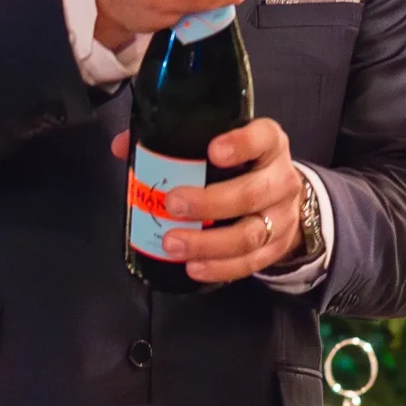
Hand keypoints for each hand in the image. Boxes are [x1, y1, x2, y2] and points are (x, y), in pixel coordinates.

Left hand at [107, 120, 304, 282]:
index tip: (213, 151)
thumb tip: (121, 146)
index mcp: (270, 145)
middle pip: (252, 194)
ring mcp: (282, 217)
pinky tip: (193, 267)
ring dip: (208, 243)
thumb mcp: (222, 145)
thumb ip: (175, 141)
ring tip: (172, 243)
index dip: (242, 144)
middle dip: (210, 202)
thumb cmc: (243, 167)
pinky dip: (220, 267)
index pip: (263, 138)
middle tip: (172, 204)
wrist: (284, 200)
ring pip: (250, 234)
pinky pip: (250, 263)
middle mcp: (282, 180)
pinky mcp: (277, 248)